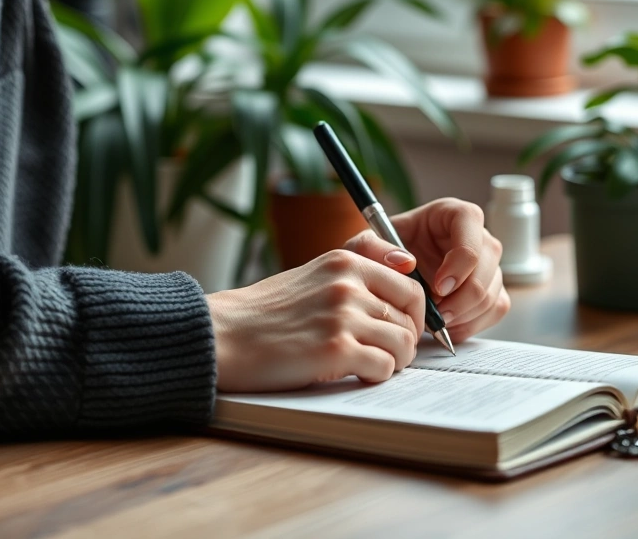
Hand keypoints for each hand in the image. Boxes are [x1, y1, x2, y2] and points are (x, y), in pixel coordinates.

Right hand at [208, 249, 425, 391]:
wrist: (223, 335)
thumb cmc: (267, 311)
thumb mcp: (314, 271)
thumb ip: (358, 263)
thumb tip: (408, 262)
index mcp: (345, 262)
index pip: (410, 286)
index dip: (414, 314)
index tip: (402, 328)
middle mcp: (347, 284)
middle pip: (412, 316)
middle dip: (405, 339)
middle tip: (386, 352)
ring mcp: (343, 316)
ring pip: (403, 344)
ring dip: (393, 361)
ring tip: (369, 364)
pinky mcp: (335, 350)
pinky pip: (384, 367)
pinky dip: (376, 376)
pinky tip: (355, 374)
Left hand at [344, 198, 508, 342]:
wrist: (387, 279)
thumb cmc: (379, 258)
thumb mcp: (362, 246)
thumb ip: (370, 247)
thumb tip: (405, 262)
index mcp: (451, 214)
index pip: (470, 222)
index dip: (461, 258)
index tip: (439, 287)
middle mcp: (476, 235)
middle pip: (487, 264)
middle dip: (463, 297)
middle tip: (436, 316)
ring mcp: (487, 264)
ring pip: (493, 291)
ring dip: (465, 314)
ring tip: (435, 322)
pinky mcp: (491, 289)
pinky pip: (495, 309)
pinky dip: (472, 324)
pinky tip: (446, 327)